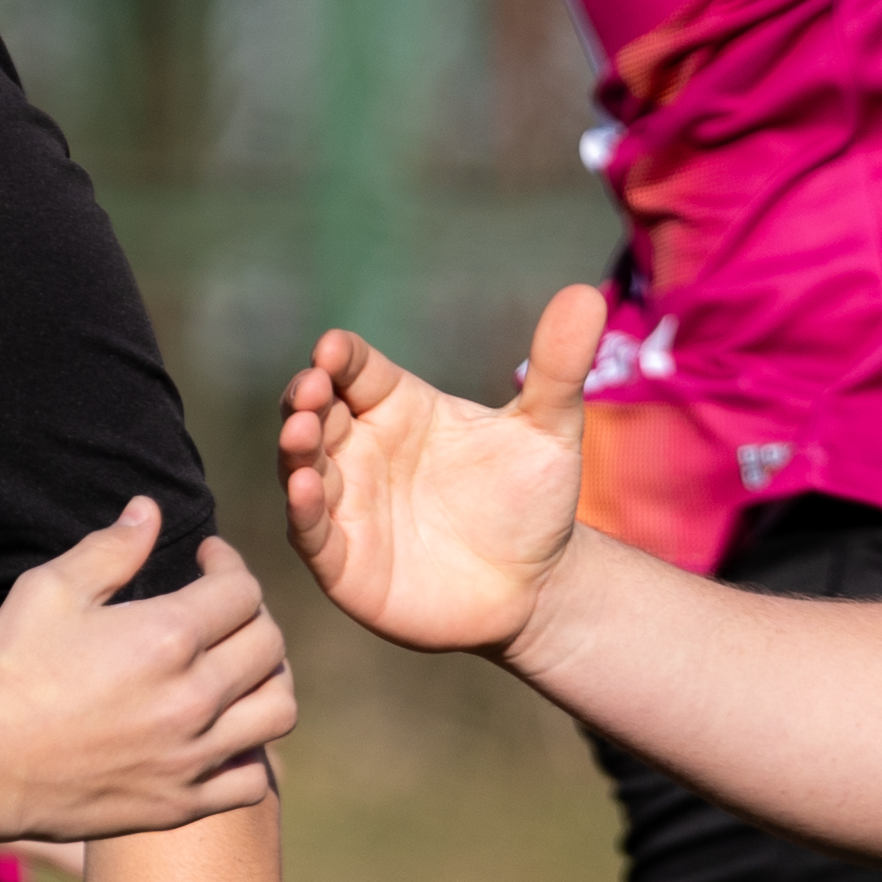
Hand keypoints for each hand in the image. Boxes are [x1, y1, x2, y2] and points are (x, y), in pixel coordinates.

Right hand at [0, 503, 294, 843]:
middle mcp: (193, 697)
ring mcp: (192, 755)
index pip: (242, 590)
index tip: (207, 561)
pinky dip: (250, 752)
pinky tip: (220, 732)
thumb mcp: (50, 589)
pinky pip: (253, 778)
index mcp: (166, 637)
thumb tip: (149, 512)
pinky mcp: (181, 802)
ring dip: (267, 680)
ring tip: (238, 669)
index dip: (228, 564)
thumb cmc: (10, 668)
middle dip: (251, 615)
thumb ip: (110, 549)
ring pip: (279, 709)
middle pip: (269, 645)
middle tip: (221, 611)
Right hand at [274, 291, 602, 657]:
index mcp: (398, 408)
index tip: (334, 348)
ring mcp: (348, 504)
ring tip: (300, 430)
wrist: (537, 587)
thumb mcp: (548, 431)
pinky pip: (311, 531)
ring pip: (302, 466)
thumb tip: (586, 294)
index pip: (355, 369)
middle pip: (315, 410)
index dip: (340, 357)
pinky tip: (306, 488)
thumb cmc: (531, 502)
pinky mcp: (344, 561)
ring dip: (295, 447)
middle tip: (313, 386)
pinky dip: (302, 510)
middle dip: (306, 395)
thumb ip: (557, 366)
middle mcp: (362, 450)